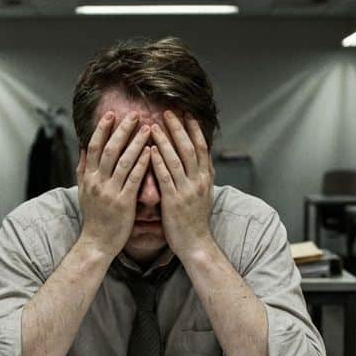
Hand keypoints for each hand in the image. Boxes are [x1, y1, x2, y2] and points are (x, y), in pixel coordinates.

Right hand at [76, 111, 150, 258]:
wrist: (97, 242)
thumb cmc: (94, 216)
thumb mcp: (83, 191)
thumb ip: (83, 168)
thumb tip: (83, 146)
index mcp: (88, 177)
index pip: (94, 147)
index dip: (102, 129)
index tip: (111, 114)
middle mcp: (97, 182)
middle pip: (110, 149)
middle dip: (122, 130)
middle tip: (134, 114)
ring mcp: (110, 192)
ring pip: (124, 161)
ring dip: (136, 143)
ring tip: (148, 128)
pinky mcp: (124, 202)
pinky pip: (134, 179)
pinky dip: (142, 163)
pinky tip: (152, 151)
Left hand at [150, 111, 214, 260]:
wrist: (196, 243)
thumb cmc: (195, 219)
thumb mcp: (204, 193)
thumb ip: (201, 175)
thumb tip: (201, 157)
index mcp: (206, 178)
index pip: (202, 147)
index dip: (194, 129)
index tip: (186, 113)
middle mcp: (199, 181)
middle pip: (189, 148)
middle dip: (178, 128)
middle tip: (168, 112)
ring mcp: (187, 191)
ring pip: (176, 160)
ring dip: (165, 140)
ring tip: (153, 125)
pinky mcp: (174, 201)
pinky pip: (165, 177)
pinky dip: (158, 162)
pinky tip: (150, 150)